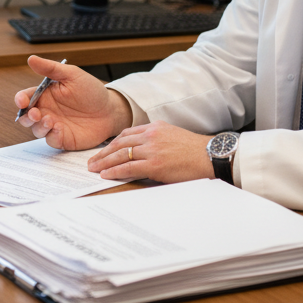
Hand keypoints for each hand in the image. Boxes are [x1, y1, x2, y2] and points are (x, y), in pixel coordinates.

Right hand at [14, 55, 132, 149]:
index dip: (20, 100)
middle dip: (26, 116)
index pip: (26, 98)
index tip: (22, 101)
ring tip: (50, 120)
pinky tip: (60, 129)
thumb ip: (50, 68)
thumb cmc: (91, 91)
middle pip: (26, 117)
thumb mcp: (72, 75)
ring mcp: (54, 126)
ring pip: (36, 130)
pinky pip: (51, 141)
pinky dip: (52, 136)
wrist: (110, 110)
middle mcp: (47, 111)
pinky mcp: (63, 139)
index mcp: (45, 95)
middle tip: (36, 113)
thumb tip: (31, 59)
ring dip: (39, 126)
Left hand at [87, 122, 213, 183]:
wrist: (210, 156)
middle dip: (103, 153)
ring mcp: (152, 149)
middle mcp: (151, 135)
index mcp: (155, 127)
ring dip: (104, 162)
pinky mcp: (154, 164)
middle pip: (119, 143)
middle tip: (92, 161)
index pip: (127, 133)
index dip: (113, 143)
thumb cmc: (194, 150)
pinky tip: (106, 174)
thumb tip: (141, 153)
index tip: (105, 150)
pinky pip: (128, 167)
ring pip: (120, 154)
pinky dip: (114, 171)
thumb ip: (156, 141)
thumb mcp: (173, 136)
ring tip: (94, 168)